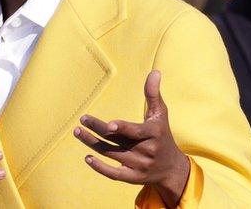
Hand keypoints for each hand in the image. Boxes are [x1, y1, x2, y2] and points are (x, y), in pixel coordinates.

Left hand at [74, 70, 189, 206]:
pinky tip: (87, 157)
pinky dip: (100, 168)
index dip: (123, 128)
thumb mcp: (161, 114)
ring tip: (78, 132)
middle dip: (99, 130)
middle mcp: (146, 151)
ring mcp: (139, 166)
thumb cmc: (163, 135)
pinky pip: (114, 174)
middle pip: (118, 141)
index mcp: (154, 133)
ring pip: (111, 154)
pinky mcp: (133, 178)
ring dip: (93, 144)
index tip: (109, 124)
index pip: (136, 132)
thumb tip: (155, 71)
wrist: (172, 168)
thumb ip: (153, 94)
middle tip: (82, 120)